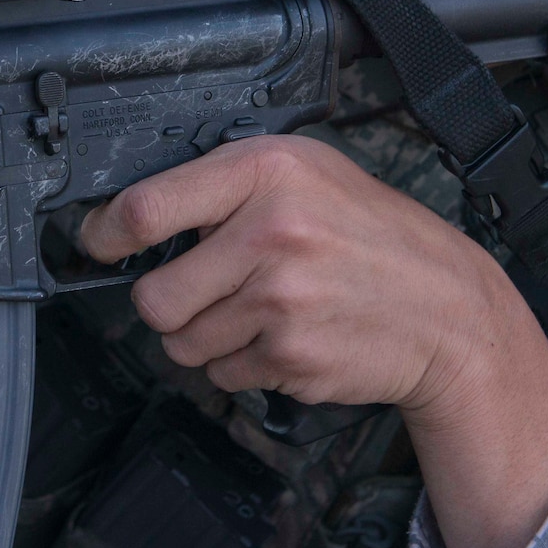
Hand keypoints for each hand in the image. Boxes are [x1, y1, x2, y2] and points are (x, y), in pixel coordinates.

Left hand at [81, 135, 509, 411]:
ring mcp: (281, 300)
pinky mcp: (289, 357)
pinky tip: (286, 336)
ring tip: (261, 311)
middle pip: (153, 297)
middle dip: (169, 302)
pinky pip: (221, 374)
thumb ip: (226, 185)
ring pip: (182, 343)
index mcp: (267, 172)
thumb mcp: (308, 174)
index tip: (99, 242)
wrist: (448, 310)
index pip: (146, 207)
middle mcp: (272, 233)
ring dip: (208, 337)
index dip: (106, 233)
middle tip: (207, 290)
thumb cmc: (371, 236)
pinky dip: (242, 365)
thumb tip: (130, 215)